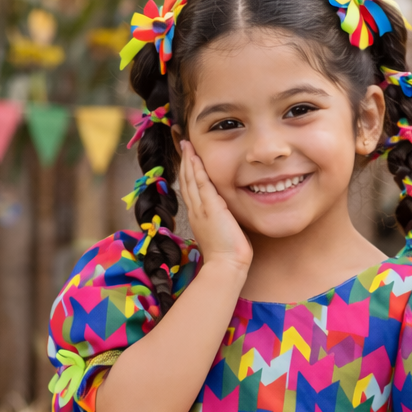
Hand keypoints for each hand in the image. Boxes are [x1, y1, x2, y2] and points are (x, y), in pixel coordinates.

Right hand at [178, 140, 251, 277]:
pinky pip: (201, 183)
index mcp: (198, 217)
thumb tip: (227, 216)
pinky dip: (197, 168)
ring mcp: (201, 209)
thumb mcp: (222, 233)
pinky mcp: (210, 208)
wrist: (226, 266)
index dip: (188, 174)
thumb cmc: (227, 256)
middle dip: (185, 163)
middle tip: (183, 145)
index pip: (191, 191)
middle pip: (186, 182)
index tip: (187, 160)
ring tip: (186, 145)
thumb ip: (222, 221)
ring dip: (188, 161)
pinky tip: (194, 156)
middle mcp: (196, 211)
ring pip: (191, 180)